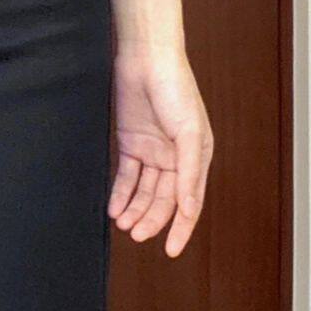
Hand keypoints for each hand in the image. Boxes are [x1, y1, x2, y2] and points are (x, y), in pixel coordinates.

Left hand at [109, 44, 212, 257]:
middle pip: (163, 200)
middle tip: (136, 235)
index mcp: (196, 157)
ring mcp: (153, 151)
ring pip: (144, 191)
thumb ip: (188, 172)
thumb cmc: (176, 90)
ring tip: (123, 224)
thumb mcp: (189, 133)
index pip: (189, 202)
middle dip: (151, 220)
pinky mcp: (131, 142)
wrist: (147, 59)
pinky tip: (114, 208)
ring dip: (134, 209)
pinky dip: (120, 193)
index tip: (171, 250)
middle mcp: (175, 158)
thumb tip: (188, 208)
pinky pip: (127, 176)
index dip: (182, 228)